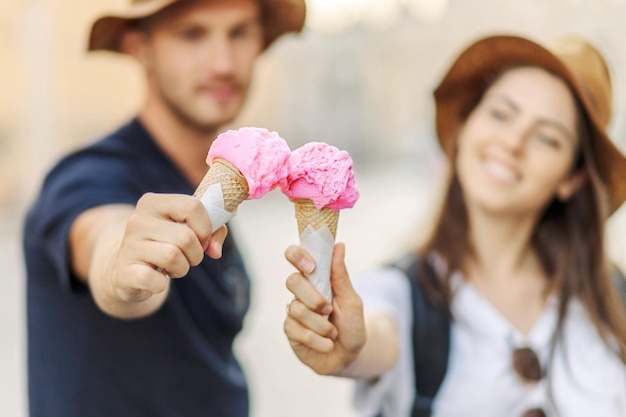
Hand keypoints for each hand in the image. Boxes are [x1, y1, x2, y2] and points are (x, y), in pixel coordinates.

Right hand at [111, 193, 225, 302]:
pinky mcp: (125, 272)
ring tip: (172, 267)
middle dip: (196, 253)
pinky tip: (157, 280)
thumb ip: (212, 232)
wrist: (127, 270)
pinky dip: (162, 285)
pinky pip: (156, 281)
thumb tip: (215, 250)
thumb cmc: (164, 245)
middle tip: (186, 257)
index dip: (206, 227)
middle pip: (186, 237)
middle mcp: (138, 220)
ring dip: (182, 268)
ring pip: (173, 256)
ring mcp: (129, 246)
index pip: (192, 206)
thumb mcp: (186, 229)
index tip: (202, 239)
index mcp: (153, 203)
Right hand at [284, 243, 365, 374]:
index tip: (311, 267)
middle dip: (314, 298)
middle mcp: (301, 292)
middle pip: (293, 281)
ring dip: (321, 325)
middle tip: (329, 309)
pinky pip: (297, 330)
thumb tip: (339, 246)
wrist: (350, 356)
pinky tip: (326, 344)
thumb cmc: (351, 325)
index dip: (298, 255)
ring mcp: (293, 311)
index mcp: (315, 279)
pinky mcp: (290, 331)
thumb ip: (341, 276)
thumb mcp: (352, 301)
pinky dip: (317, 340)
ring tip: (333, 333)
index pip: (295, 256)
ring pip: (297, 309)